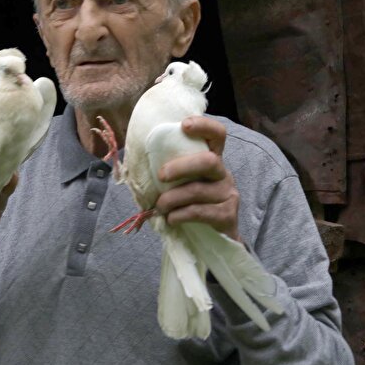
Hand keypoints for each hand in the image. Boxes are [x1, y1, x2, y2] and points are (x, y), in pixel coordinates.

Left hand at [154, 116, 241, 242]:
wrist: (213, 239)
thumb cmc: (190, 206)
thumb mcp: (180, 185)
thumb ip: (169, 172)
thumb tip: (137, 161)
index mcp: (211, 160)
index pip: (217, 134)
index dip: (204, 126)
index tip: (184, 125)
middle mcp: (223, 173)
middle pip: (209, 160)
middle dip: (181, 167)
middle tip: (161, 176)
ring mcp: (228, 194)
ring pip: (198, 190)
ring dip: (172, 198)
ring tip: (160, 207)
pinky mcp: (227, 215)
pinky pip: (200, 211)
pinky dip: (180, 215)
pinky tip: (172, 219)